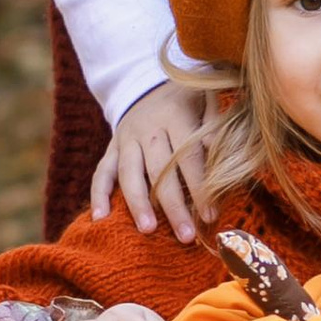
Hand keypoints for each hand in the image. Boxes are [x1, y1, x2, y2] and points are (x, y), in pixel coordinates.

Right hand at [90, 78, 210, 240]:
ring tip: (148, 230)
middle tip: (186, 236)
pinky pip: (101, 172)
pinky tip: (100, 219)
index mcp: (175, 115)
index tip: (211, 215)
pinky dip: (98, 195)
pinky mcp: (111, 148)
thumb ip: (214, 126)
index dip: (199, 186)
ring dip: (138, 204)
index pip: (187, 156)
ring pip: (129, 173)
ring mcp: (126, 139)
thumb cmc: (188, 100)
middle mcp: (147, 128)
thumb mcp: (206, 100)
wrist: (148, 84)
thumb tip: (223, 155)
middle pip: (159, 170)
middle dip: (173, 206)